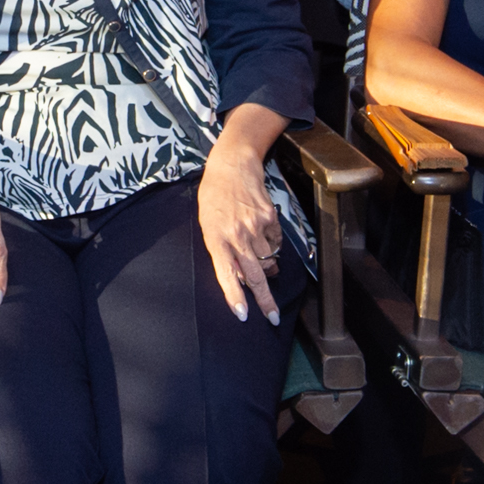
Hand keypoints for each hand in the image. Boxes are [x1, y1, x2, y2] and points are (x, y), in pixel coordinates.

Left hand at [195, 142, 282, 323]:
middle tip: (273, 317)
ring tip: (266, 267)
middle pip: (254, 275)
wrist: (233, 166)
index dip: (234, 296)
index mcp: (216, 239)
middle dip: (265, 300)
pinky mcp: (270, 218)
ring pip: (268, 260)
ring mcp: (255, 227)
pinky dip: (272, 246)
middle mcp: (237, 235)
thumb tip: (239, 275)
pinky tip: (264, 237)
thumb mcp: (208, 225)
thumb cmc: (214, 197)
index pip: (226, 274)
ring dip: (268, 269)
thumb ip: (222, 250)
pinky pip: (275, 242)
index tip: (242, 315)